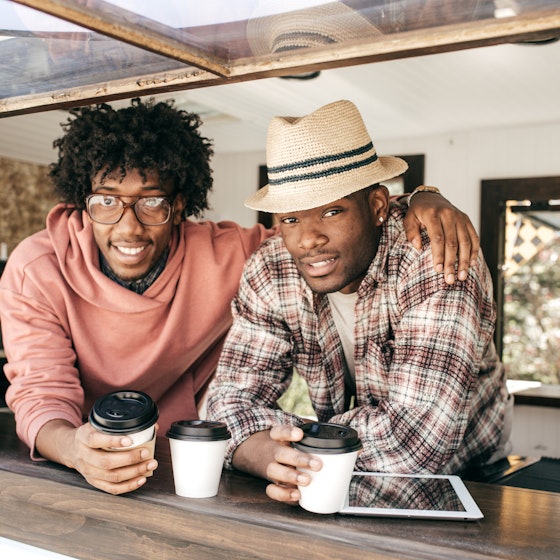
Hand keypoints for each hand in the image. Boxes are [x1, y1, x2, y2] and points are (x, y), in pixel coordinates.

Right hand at [35, 419, 157, 494]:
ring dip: (133, 472)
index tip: (130, 440)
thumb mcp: (99, 424)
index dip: (113, 441)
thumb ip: (121, 424)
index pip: (96, 439)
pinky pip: (111, 488)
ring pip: (111, 476)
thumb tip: (152, 426)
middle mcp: (84, 456)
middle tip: (145, 453)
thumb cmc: (92, 434)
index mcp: (84, 438)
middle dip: (129, 459)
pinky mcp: (94, 482)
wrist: (72, 448)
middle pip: (105, 462)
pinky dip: (128, 486)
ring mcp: (88, 471)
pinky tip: (141, 479)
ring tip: (149, 465)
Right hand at [231, 425, 321, 504]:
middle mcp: (274, 453)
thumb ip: (311, 431)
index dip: (288, 432)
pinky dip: (283, 494)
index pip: (279, 431)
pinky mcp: (273, 484)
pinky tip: (297, 495)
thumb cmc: (288, 445)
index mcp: (279, 438)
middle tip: (317, 465)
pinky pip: (272, 490)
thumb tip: (333, 434)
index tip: (300, 434)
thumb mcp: (297, 433)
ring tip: (307, 480)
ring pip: (274, 471)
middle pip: (281, 453)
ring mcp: (272, 469)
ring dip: (291, 476)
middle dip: (298, 459)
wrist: (261, 455)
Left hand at [403, 190, 479, 283]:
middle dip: (451, 263)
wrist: (430, 197)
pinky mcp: (467, 220)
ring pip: (465, 241)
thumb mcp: (408, 219)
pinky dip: (474, 251)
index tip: (438, 270)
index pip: (437, 238)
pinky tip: (472, 264)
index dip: (438, 255)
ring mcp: (460, 217)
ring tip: (462, 276)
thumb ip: (411, 232)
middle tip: (450, 279)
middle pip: (452, 242)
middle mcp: (449, 214)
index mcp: (433, 214)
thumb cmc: (417, 212)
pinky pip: (474, 237)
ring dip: (465, 260)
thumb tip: (417, 247)